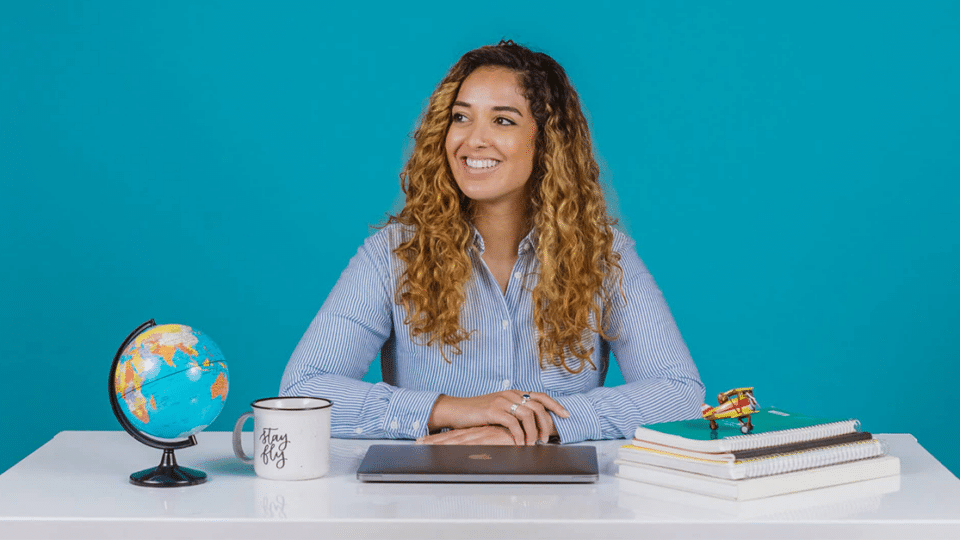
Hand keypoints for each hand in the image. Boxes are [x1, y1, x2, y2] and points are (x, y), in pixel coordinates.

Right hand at [427, 391, 569, 444]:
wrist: (457, 410)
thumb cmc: (478, 413)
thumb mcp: (500, 409)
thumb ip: (515, 412)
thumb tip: (533, 426)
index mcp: (515, 393)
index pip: (541, 396)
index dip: (555, 406)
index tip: (566, 415)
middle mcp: (511, 395)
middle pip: (538, 406)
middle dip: (546, 424)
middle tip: (546, 439)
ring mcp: (502, 401)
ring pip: (528, 415)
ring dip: (533, 432)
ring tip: (533, 444)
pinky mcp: (493, 411)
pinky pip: (513, 423)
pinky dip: (519, 435)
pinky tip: (520, 444)